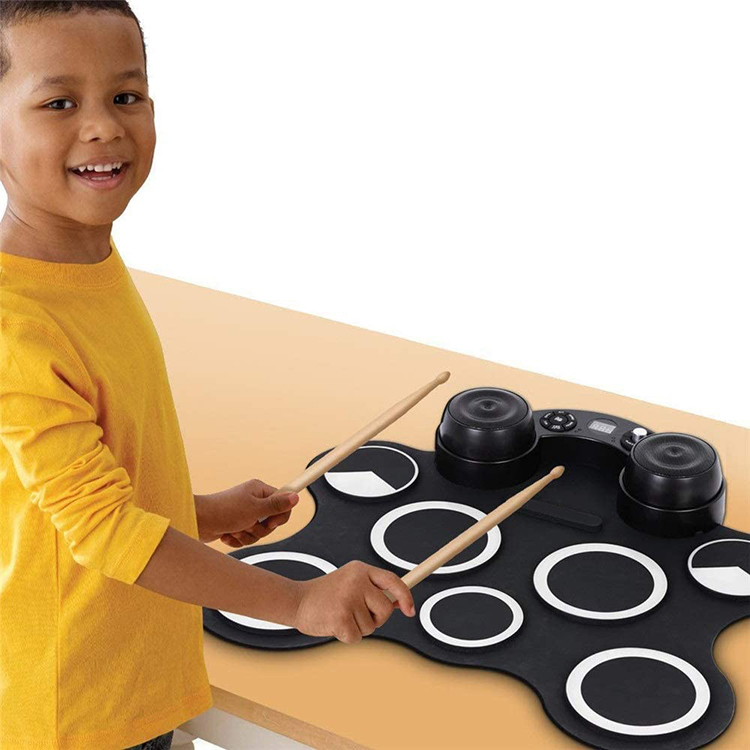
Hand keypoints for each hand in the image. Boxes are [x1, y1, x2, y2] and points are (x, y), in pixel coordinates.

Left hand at [196, 478, 297, 545]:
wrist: (197, 521)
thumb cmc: (222, 511)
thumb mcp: (254, 509)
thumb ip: (277, 505)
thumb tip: (295, 496)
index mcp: (259, 491)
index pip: (282, 502)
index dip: (279, 516)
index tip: (271, 522)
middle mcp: (252, 501)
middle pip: (271, 521)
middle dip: (259, 529)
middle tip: (248, 524)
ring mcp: (243, 513)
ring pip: (258, 532)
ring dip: (247, 535)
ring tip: (235, 529)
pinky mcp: (235, 525)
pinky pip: (245, 538)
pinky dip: (237, 540)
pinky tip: (227, 534)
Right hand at [293, 560, 415, 643]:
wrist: (296, 600)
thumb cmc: (326, 595)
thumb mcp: (351, 583)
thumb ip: (373, 590)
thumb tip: (399, 603)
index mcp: (361, 570)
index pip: (393, 580)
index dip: (406, 596)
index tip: (410, 610)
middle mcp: (356, 581)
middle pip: (385, 609)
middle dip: (376, 618)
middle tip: (357, 614)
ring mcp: (348, 599)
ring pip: (371, 626)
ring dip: (358, 628)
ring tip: (341, 616)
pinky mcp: (340, 618)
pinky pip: (357, 637)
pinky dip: (347, 637)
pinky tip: (335, 625)